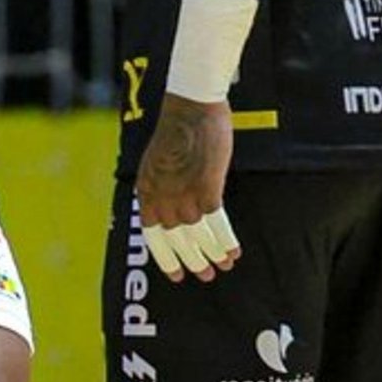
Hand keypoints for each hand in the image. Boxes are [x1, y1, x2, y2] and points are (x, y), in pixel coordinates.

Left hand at [134, 95, 238, 282]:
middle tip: (206, 275)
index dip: (166, 259)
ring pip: (199, 237)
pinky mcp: (207, 189)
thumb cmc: (178, 129)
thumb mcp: (158, 161)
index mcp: (147, 191)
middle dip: (193, 262)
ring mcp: (185, 195)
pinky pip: (218, 225)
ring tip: (224, 266)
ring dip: (213, 255)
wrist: (191, 106)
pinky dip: (226, 241)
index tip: (176, 275)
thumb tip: (173, 207)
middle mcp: (163, 199)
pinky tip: (234, 252)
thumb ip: (162, 186)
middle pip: (177, 242)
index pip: (153, 237)